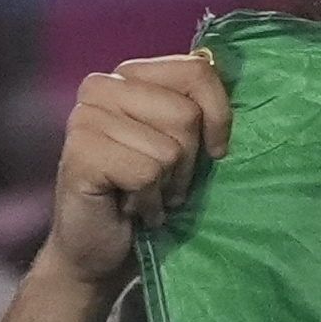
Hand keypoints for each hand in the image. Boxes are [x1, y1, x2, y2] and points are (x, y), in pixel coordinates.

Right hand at [43, 54, 229, 294]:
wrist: (97, 252)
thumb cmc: (145, 196)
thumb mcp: (181, 145)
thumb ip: (198, 110)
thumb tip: (240, 94)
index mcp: (130, 74)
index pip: (197, 69)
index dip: (218, 115)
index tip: (215, 151)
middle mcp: (102, 86)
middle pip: (186, 114)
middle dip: (187, 162)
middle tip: (163, 183)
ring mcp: (86, 117)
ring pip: (168, 149)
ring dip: (166, 186)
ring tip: (145, 196)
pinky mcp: (80, 152)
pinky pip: (146, 173)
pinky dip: (148, 202)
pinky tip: (132, 209)